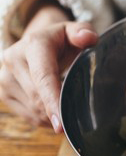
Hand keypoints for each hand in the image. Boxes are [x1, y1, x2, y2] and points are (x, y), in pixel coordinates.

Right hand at [0, 0, 97, 131]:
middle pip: (39, 98)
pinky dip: (45, 119)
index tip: (60, 124)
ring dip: (53, 116)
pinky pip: (28, 115)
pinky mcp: (4, 93)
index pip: (43, 77)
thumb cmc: (63, 40)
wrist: (39, 43)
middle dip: (60, 111)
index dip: (52, 101)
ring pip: (33, 110)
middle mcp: (13, 60)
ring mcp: (5, 78)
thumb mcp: (75, 31)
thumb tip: (88, 38)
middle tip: (79, 115)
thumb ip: (83, 32)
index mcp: (34, 45)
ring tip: (69, 108)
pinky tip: (56, 113)